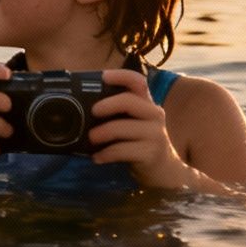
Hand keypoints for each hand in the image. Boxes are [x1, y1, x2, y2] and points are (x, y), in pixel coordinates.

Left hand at [87, 69, 192, 189]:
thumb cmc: (140, 143)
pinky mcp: (151, 153)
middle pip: (129, 100)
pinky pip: (123, 150)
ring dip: (102, 132)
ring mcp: (155, 134)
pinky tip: (98, 158)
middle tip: (92, 112)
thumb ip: (116, 114)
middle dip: (107, 104)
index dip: (121, 76)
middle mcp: (154, 115)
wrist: (164, 170)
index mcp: (146, 104)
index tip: (102, 77)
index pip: (138, 82)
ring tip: (91, 139)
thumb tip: (81, 109)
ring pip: (123, 127)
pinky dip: (106, 153)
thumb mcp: (132, 124)